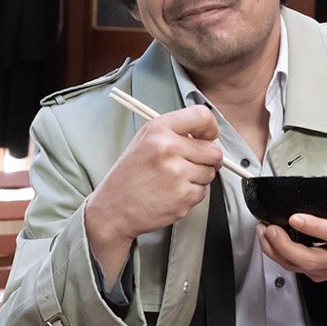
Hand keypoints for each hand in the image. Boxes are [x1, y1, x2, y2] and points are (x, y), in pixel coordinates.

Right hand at [85, 105, 222, 285]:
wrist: (113, 209)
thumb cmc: (128, 177)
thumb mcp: (144, 141)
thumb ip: (174, 133)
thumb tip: (206, 135)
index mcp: (159, 129)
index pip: (202, 116)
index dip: (211, 127)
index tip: (209, 136)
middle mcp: (168, 148)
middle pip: (213, 150)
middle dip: (208, 159)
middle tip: (193, 164)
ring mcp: (177, 173)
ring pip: (210, 173)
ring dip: (198, 178)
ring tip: (174, 181)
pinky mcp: (183, 196)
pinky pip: (202, 192)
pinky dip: (191, 195)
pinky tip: (172, 193)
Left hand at [257, 162, 326, 282]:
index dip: (315, 228)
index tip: (296, 218)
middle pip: (313, 259)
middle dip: (287, 246)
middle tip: (272, 228)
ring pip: (300, 267)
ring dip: (277, 251)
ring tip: (265, 232)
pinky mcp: (317, 273)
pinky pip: (294, 268)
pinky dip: (277, 255)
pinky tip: (268, 241)